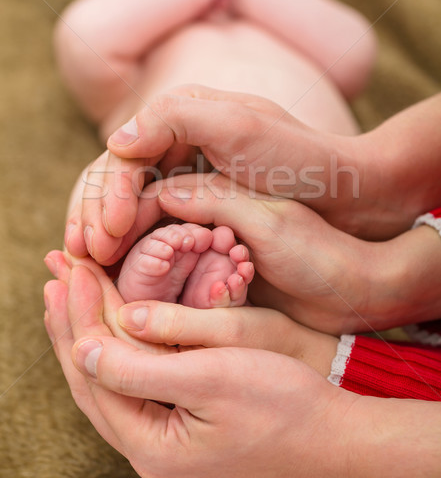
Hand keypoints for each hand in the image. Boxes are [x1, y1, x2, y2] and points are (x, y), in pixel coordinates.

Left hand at [44, 260, 356, 477]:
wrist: (335, 437)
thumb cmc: (284, 405)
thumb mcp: (213, 378)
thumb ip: (142, 366)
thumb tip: (85, 347)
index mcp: (152, 446)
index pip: (96, 368)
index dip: (81, 313)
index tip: (72, 267)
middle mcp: (150, 451)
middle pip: (93, 377)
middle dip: (74, 320)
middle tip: (57, 274)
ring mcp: (165, 441)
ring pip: (111, 377)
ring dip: (92, 329)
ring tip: (72, 292)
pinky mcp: (181, 424)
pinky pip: (134, 380)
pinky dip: (119, 343)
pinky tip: (114, 320)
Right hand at [65, 86, 363, 262]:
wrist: (342, 193)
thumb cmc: (296, 159)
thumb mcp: (242, 126)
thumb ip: (176, 118)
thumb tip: (117, 140)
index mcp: (180, 116)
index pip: (123, 157)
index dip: (108, 196)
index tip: (106, 238)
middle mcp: (175, 143)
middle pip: (115, 179)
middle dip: (96, 215)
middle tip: (86, 256)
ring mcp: (184, 174)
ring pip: (127, 202)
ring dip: (104, 232)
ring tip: (93, 265)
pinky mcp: (195, 204)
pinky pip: (150, 222)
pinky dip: (131, 243)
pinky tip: (121, 266)